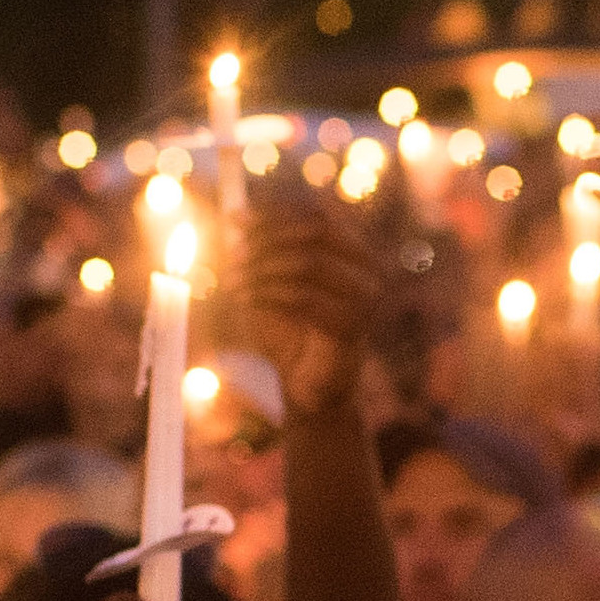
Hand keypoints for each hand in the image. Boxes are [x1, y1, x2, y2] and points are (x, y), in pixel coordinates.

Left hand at [242, 188, 384, 416]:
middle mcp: (368, 268)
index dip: (274, 212)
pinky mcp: (353, 327)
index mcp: (353, 250)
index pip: (316, 213)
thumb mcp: (270, 285)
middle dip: (266, 239)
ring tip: (231, 282)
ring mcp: (366, 297)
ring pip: (309, 264)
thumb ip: (259, 251)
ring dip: (262, 269)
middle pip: (314, 233)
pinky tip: (243, 300)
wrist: (310, 389)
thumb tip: (232, 214)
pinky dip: (268, 295)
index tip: (234, 219)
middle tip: (231, 254)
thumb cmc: (289, 333)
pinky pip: (305, 299)